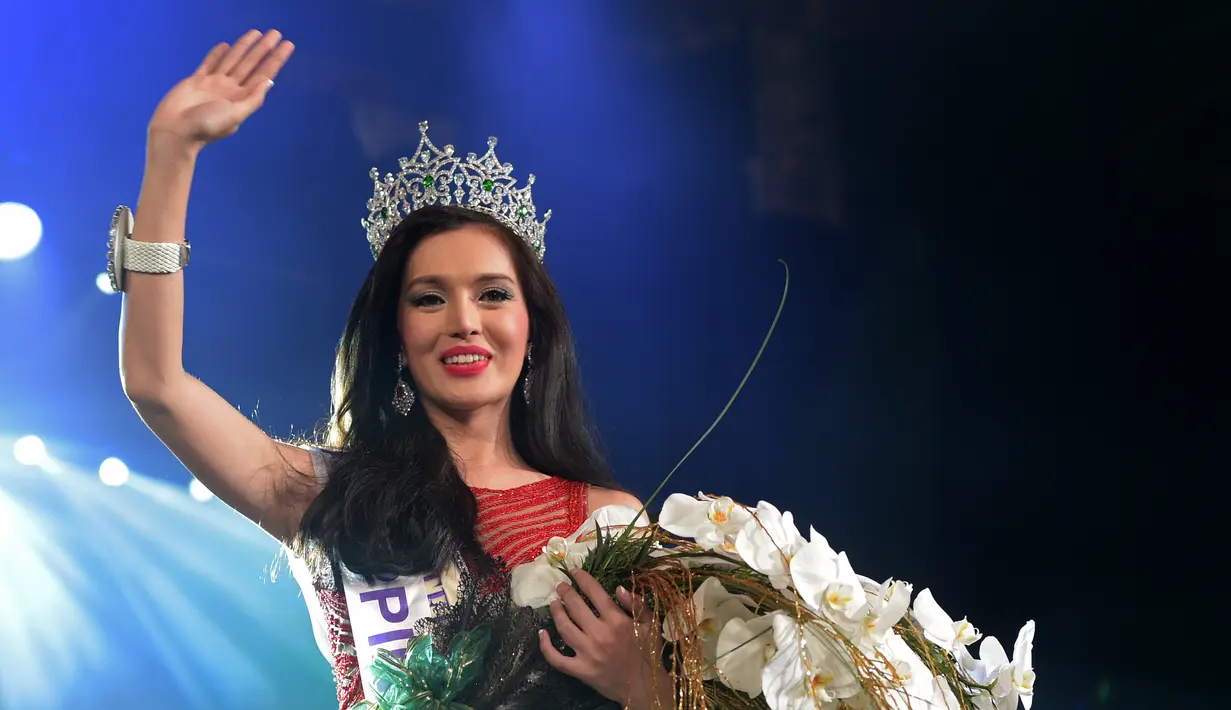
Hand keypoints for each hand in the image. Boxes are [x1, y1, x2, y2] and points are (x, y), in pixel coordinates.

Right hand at [148, 29, 293, 148]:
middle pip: (250, 64)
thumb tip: (269, 82)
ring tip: (256, 33)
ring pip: (232, 60)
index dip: (275, 60)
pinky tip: (226, 46)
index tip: (287, 46)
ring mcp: (213, 84)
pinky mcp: (196, 80)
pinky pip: (210, 63)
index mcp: (242, 99)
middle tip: (276, 33)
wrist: (176, 130)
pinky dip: (217, 54)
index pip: (263, 75)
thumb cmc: (207, 127)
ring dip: (244, 46)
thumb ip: (252, 99)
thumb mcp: (235, 114)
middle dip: (263, 49)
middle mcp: (230, 90)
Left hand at [538, 569, 673, 708]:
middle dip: (565, 592)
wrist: (644, 686)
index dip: (582, 579)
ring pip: (564, 627)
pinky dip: (546, 646)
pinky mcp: (580, 670)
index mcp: (618, 621)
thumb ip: (636, 604)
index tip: (574, 571)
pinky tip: (542, 633)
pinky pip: (557, 658)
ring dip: (556, 612)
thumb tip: (618, 587)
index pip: (595, 593)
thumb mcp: (650, 624)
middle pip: (576, 607)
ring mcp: (588, 653)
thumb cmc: (648, 652)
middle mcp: (600, 635)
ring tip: (554, 603)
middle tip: (560, 586)